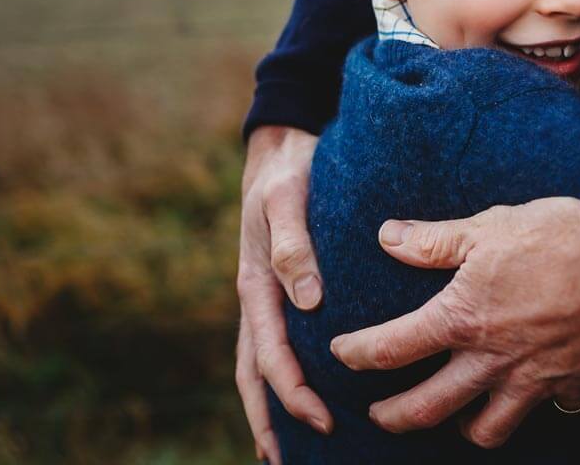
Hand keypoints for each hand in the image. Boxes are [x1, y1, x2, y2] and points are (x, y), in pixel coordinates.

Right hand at [236, 125, 331, 463]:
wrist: (282, 146)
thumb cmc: (287, 171)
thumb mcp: (287, 199)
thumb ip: (293, 245)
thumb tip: (307, 301)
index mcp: (256, 285)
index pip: (272, 357)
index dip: (294, 394)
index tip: (323, 421)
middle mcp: (258, 298)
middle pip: (256, 374)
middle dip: (274, 418)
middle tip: (292, 460)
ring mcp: (266, 296)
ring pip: (261, 364)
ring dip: (273, 406)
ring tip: (288, 448)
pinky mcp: (281, 288)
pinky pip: (277, 341)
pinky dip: (282, 374)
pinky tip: (305, 392)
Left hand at [329, 197, 579, 448]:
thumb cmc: (562, 236)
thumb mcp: (491, 226)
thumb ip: (435, 241)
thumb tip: (387, 237)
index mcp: (464, 318)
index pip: (392, 349)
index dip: (358, 355)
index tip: (340, 354)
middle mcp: (493, 361)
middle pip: (426, 409)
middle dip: (393, 416)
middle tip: (377, 415)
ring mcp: (535, 381)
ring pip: (484, 429)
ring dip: (460, 426)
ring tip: (452, 415)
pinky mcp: (574, 386)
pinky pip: (545, 411)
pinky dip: (532, 408)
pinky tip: (530, 393)